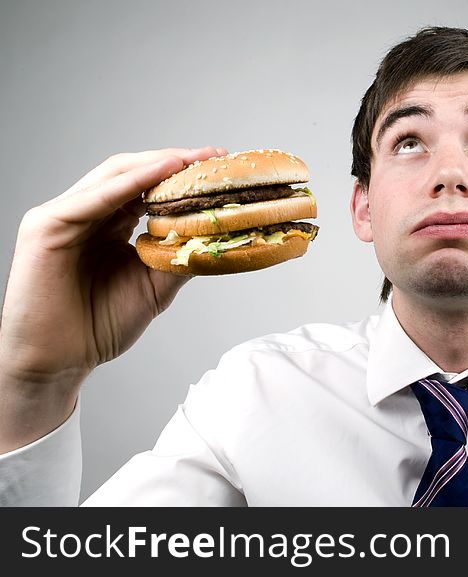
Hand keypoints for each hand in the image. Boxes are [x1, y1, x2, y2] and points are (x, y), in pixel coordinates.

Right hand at [0, 146, 224, 451]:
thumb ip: (181, 258)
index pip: (148, 187)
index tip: (221, 166)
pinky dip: (128, 184)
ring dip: (155, 165)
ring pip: (114, 176)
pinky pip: (94, 198)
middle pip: (133, 173)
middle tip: (214, 156)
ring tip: (192, 160)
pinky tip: (158, 176)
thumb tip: (221, 240)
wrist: (59, 360)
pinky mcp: (46, 225)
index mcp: (109, 224)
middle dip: (175, 162)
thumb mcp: (155, 285)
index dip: (183, 175)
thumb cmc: (99, 326)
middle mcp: (87, 213)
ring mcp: (64, 216)